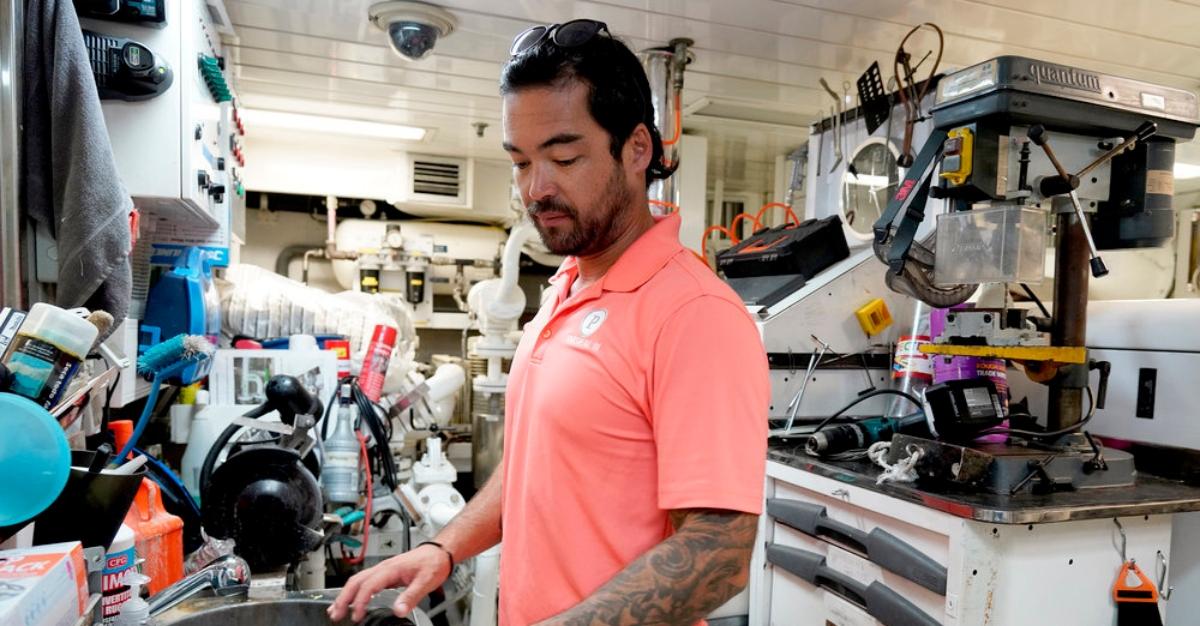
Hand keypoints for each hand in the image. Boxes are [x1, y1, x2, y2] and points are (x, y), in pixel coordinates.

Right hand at [327, 543, 450, 621]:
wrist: (439, 553)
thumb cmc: (433, 563)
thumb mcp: (425, 581)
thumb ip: (411, 596)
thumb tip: (398, 610)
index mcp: (391, 568)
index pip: (369, 585)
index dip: (360, 601)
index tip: (357, 615)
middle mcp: (384, 567)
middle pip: (356, 581)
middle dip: (343, 597)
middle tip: (335, 614)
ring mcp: (383, 569)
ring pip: (358, 580)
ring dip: (345, 594)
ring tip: (336, 609)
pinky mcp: (385, 573)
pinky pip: (364, 581)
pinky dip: (354, 591)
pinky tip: (352, 600)